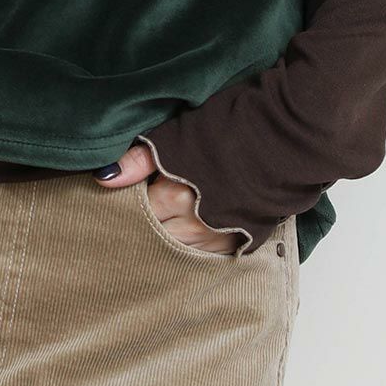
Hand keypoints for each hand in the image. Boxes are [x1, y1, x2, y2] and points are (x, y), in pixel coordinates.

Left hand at [93, 144, 238, 254]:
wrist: (282, 138)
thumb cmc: (229, 130)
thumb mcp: (179, 137)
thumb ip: (139, 161)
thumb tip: (104, 179)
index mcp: (176, 197)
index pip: (134, 212)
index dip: (128, 203)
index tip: (123, 198)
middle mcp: (194, 225)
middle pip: (151, 236)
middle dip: (142, 225)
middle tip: (137, 212)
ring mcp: (215, 239)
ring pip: (173, 249)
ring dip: (164, 237)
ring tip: (161, 219)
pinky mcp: (233, 245)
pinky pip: (198, 255)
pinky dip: (187, 245)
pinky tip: (183, 231)